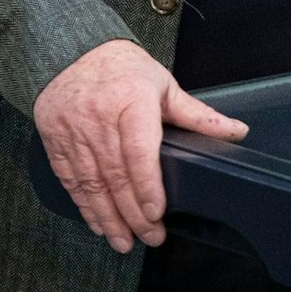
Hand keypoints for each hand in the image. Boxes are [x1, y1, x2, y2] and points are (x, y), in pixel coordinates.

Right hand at [33, 39, 248, 253]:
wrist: (72, 51)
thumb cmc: (123, 69)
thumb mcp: (164, 85)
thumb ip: (198, 115)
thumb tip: (236, 131)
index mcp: (131, 100)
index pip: (138, 151)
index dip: (147, 187)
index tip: (157, 213)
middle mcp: (98, 117)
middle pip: (116, 175)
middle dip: (133, 213)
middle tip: (150, 237)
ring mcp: (72, 129)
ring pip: (91, 183)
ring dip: (108, 217)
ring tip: (124, 240)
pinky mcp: (54, 139)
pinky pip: (70, 179)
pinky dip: (84, 205)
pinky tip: (98, 222)